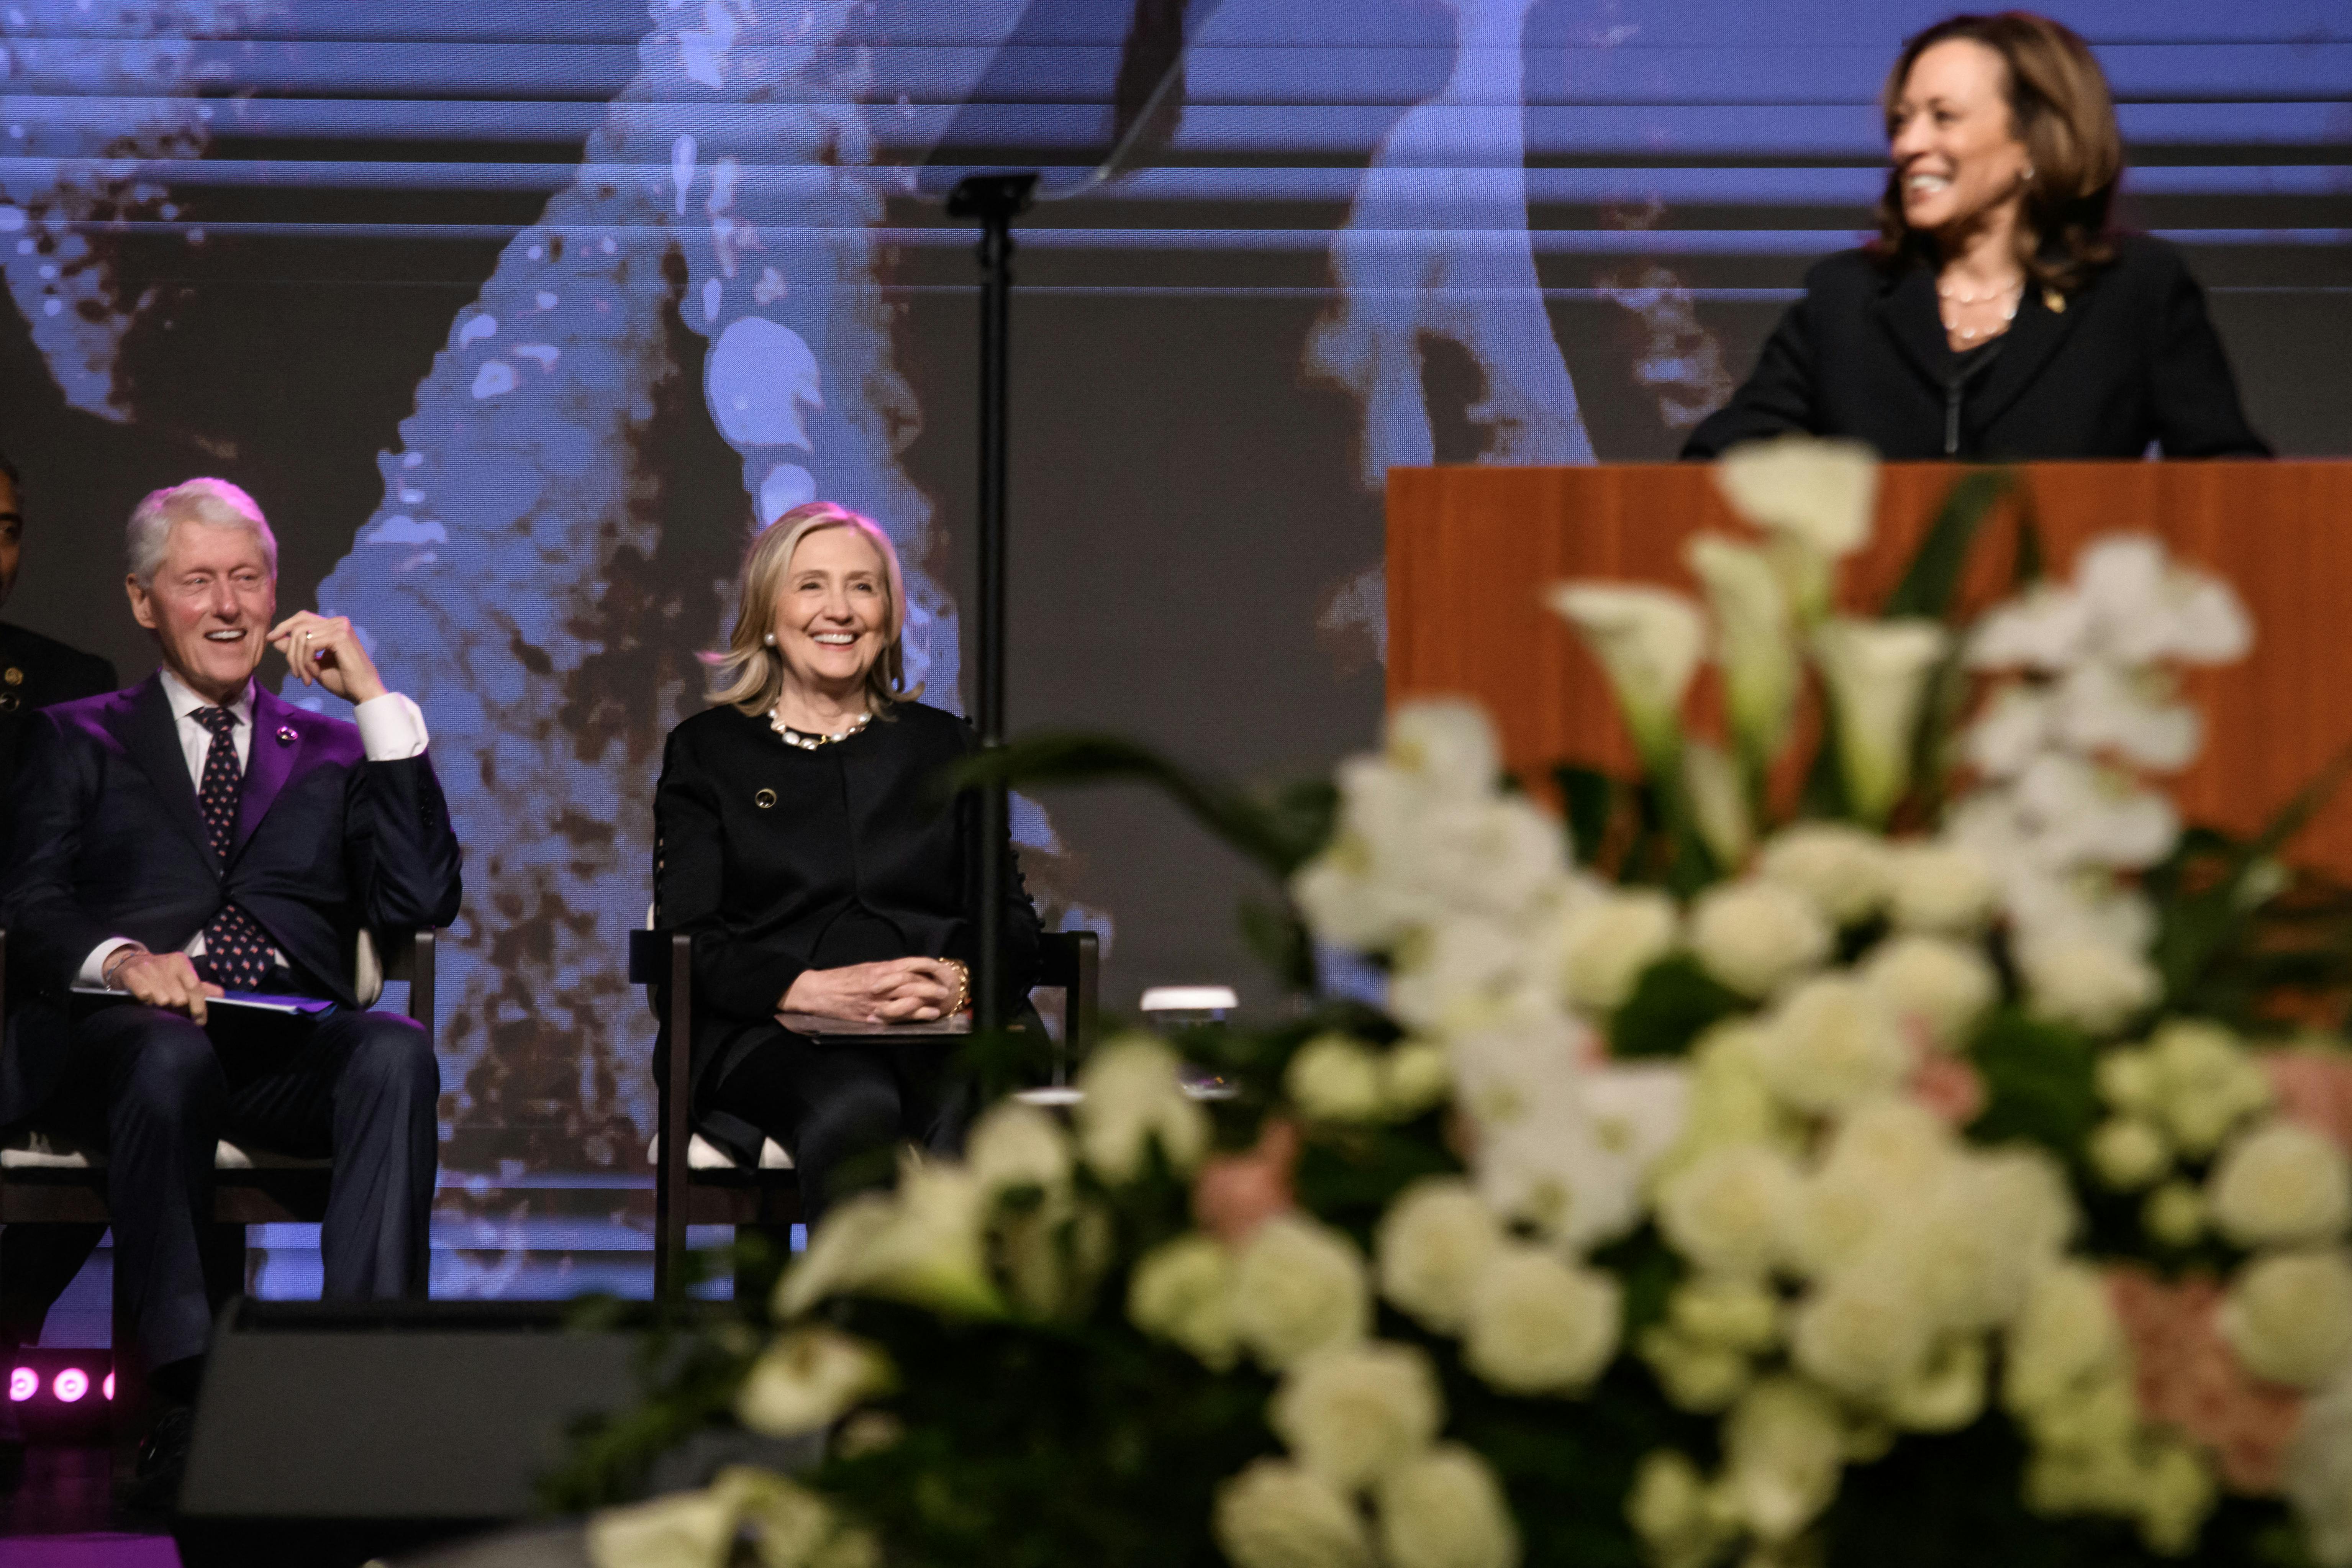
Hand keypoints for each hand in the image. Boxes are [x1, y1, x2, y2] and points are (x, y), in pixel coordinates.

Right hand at [108, 949, 224, 1023]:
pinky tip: (146, 997)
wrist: (130, 962)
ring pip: (163, 1000)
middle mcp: (166, 963)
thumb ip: (201, 987)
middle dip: (178, 1006)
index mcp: (181, 962)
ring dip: (161, 1004)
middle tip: (173, 1005)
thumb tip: (221, 996)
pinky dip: (147, 1001)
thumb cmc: (162, 974)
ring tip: (158, 1000)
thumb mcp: (182, 976)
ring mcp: (148, 968)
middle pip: (179, 997)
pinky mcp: (132, 975)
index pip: (195, 987)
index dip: (199, 1007)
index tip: (200, 1021)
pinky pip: (145, 996)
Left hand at [266, 611, 386, 705]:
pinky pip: (309, 645)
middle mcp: (338, 622)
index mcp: (334, 626)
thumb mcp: (313, 663)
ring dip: (298, 660)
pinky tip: (314, 675)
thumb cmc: (343, 680)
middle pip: (298, 626)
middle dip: (290, 651)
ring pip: (301, 637)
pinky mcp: (340, 636)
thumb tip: (275, 639)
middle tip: (296, 674)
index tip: (270, 639)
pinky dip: (306, 662)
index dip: (284, 626)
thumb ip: (297, 649)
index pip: (302, 618)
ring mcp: (340, 627)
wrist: (363, 693)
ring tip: (305, 678)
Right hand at [781, 958, 960, 1023]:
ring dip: (926, 1002)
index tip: (939, 969)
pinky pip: (897, 1016)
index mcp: (878, 969)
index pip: (909, 965)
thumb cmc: (841, 979)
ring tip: (939, 1005)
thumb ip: (886, 970)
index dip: (927, 967)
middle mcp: (879, 984)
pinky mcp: (871, 1017)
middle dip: (931, 986)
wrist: (817, 992)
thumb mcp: (865, 968)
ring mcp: (876, 1002)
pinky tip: (926, 1016)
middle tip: (944, 990)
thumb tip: (908, 971)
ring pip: (906, 999)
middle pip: (911, 983)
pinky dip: (914, 1015)